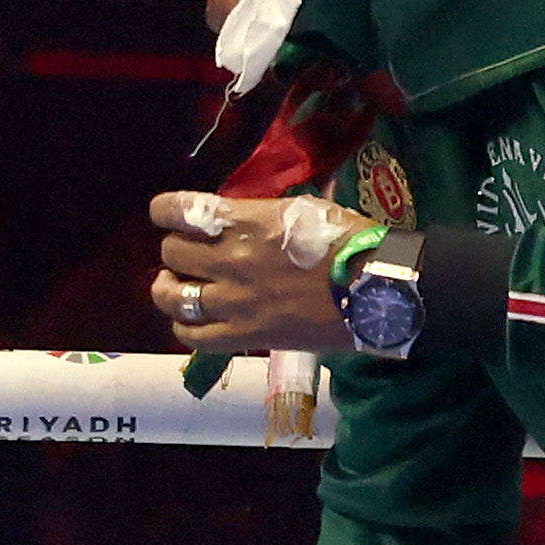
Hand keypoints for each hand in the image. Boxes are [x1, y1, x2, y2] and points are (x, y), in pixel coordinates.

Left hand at [144, 188, 363, 354]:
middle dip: (178, 250)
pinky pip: (191, 334)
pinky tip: (192, 318)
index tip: (174, 217)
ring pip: (170, 295)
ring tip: (177, 287)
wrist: (378, 290)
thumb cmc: (350, 242)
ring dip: (168, 288)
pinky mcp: (244, 335)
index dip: (166, 212)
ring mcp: (233, 301)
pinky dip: (184, 325)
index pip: (175, 210)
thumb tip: (238, 218)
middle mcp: (229, 259)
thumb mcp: (303, 209)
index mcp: (244, 221)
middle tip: (191, 256)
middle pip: (171, 252)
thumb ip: (260, 214)